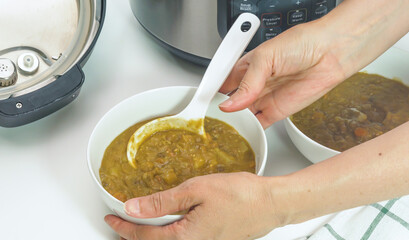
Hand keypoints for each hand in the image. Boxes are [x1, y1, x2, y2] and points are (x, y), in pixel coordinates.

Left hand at [105, 172, 284, 239]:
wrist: (270, 204)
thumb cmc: (241, 196)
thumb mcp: (196, 190)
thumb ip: (163, 201)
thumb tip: (134, 208)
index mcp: (185, 238)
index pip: (144, 237)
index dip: (123, 228)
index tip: (111, 219)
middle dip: (134, 236)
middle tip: (120, 225)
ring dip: (151, 235)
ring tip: (140, 224)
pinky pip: (184, 239)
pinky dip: (169, 232)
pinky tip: (170, 222)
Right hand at [219, 0, 408, 128]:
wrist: (332, 54)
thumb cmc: (302, 44)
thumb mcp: (266, 57)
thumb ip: (247, 83)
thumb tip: (230, 103)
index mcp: (245, 67)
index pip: (221, 83)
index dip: (210, 94)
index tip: (200, 106)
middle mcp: (253, 84)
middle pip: (230, 102)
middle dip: (220, 112)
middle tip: (209, 123)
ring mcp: (264, 99)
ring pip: (242, 116)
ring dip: (234, 123)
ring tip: (222, 131)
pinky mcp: (277, 112)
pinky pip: (259, 124)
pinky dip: (251, 131)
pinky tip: (242, 133)